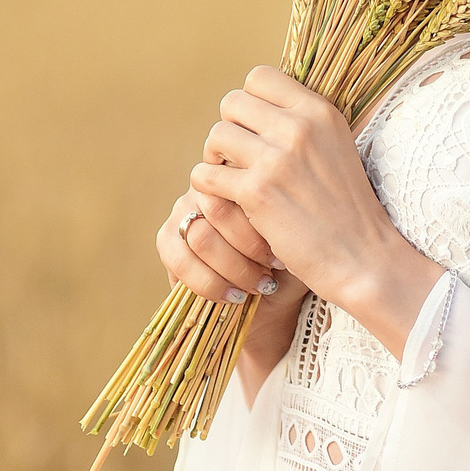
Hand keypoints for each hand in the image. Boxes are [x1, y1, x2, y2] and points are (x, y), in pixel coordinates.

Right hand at [156, 189, 309, 406]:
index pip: (243, 185)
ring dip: (233, 268)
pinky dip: (210, 283)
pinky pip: (180, 258)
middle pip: (219, 207)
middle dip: (249, 247)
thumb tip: (288, 205)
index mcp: (243, 174)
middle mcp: (210, 185)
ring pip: (201, 236)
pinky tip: (235, 296)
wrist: (274, 296)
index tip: (284, 253)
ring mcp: (184, 209)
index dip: (262, 226)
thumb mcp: (302, 234)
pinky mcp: (168, 239)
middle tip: (273, 268)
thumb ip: (291, 212)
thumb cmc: (294, 258)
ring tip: (260, 285)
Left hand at [189, 66, 444, 358]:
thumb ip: (304, 124)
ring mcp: (276, 159)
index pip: (260, 77)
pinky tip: (227, 201)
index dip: (249, 104)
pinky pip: (206, 174)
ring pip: (215, 136)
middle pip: (231, 103)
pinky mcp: (257, 193)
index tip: (255, 131)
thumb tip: (259, 109)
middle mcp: (298, 127)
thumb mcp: (337, 147)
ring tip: (230, 180)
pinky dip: (209, 188)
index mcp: (319, 111)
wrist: (364, 257)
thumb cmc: (348, 209)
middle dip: (229, 129)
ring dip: (215, 159)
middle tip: (238, 158)